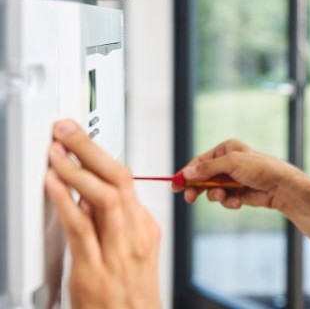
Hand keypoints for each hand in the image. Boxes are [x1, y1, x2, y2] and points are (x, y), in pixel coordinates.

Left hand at [45, 119, 160, 308]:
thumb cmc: (130, 292)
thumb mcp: (131, 250)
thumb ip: (113, 221)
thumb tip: (87, 193)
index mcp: (144, 226)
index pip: (124, 179)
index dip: (99, 152)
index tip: (79, 135)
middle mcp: (135, 234)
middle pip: (118, 179)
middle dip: (89, 149)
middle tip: (67, 130)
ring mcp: (117, 251)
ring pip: (104, 198)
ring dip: (76, 169)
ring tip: (56, 151)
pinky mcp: (95, 269)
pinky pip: (80, 227)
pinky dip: (65, 201)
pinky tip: (52, 184)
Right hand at [174, 139, 309, 212]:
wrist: (281, 187)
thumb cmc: (260, 169)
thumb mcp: (232, 163)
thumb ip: (208, 168)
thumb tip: (187, 172)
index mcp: (226, 149)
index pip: (200, 161)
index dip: (186, 173)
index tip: (176, 185)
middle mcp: (228, 163)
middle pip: (203, 177)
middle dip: (197, 188)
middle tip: (190, 198)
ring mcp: (233, 179)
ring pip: (212, 190)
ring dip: (216, 196)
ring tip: (224, 196)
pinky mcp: (238, 193)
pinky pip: (225, 199)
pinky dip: (229, 202)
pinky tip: (239, 201)